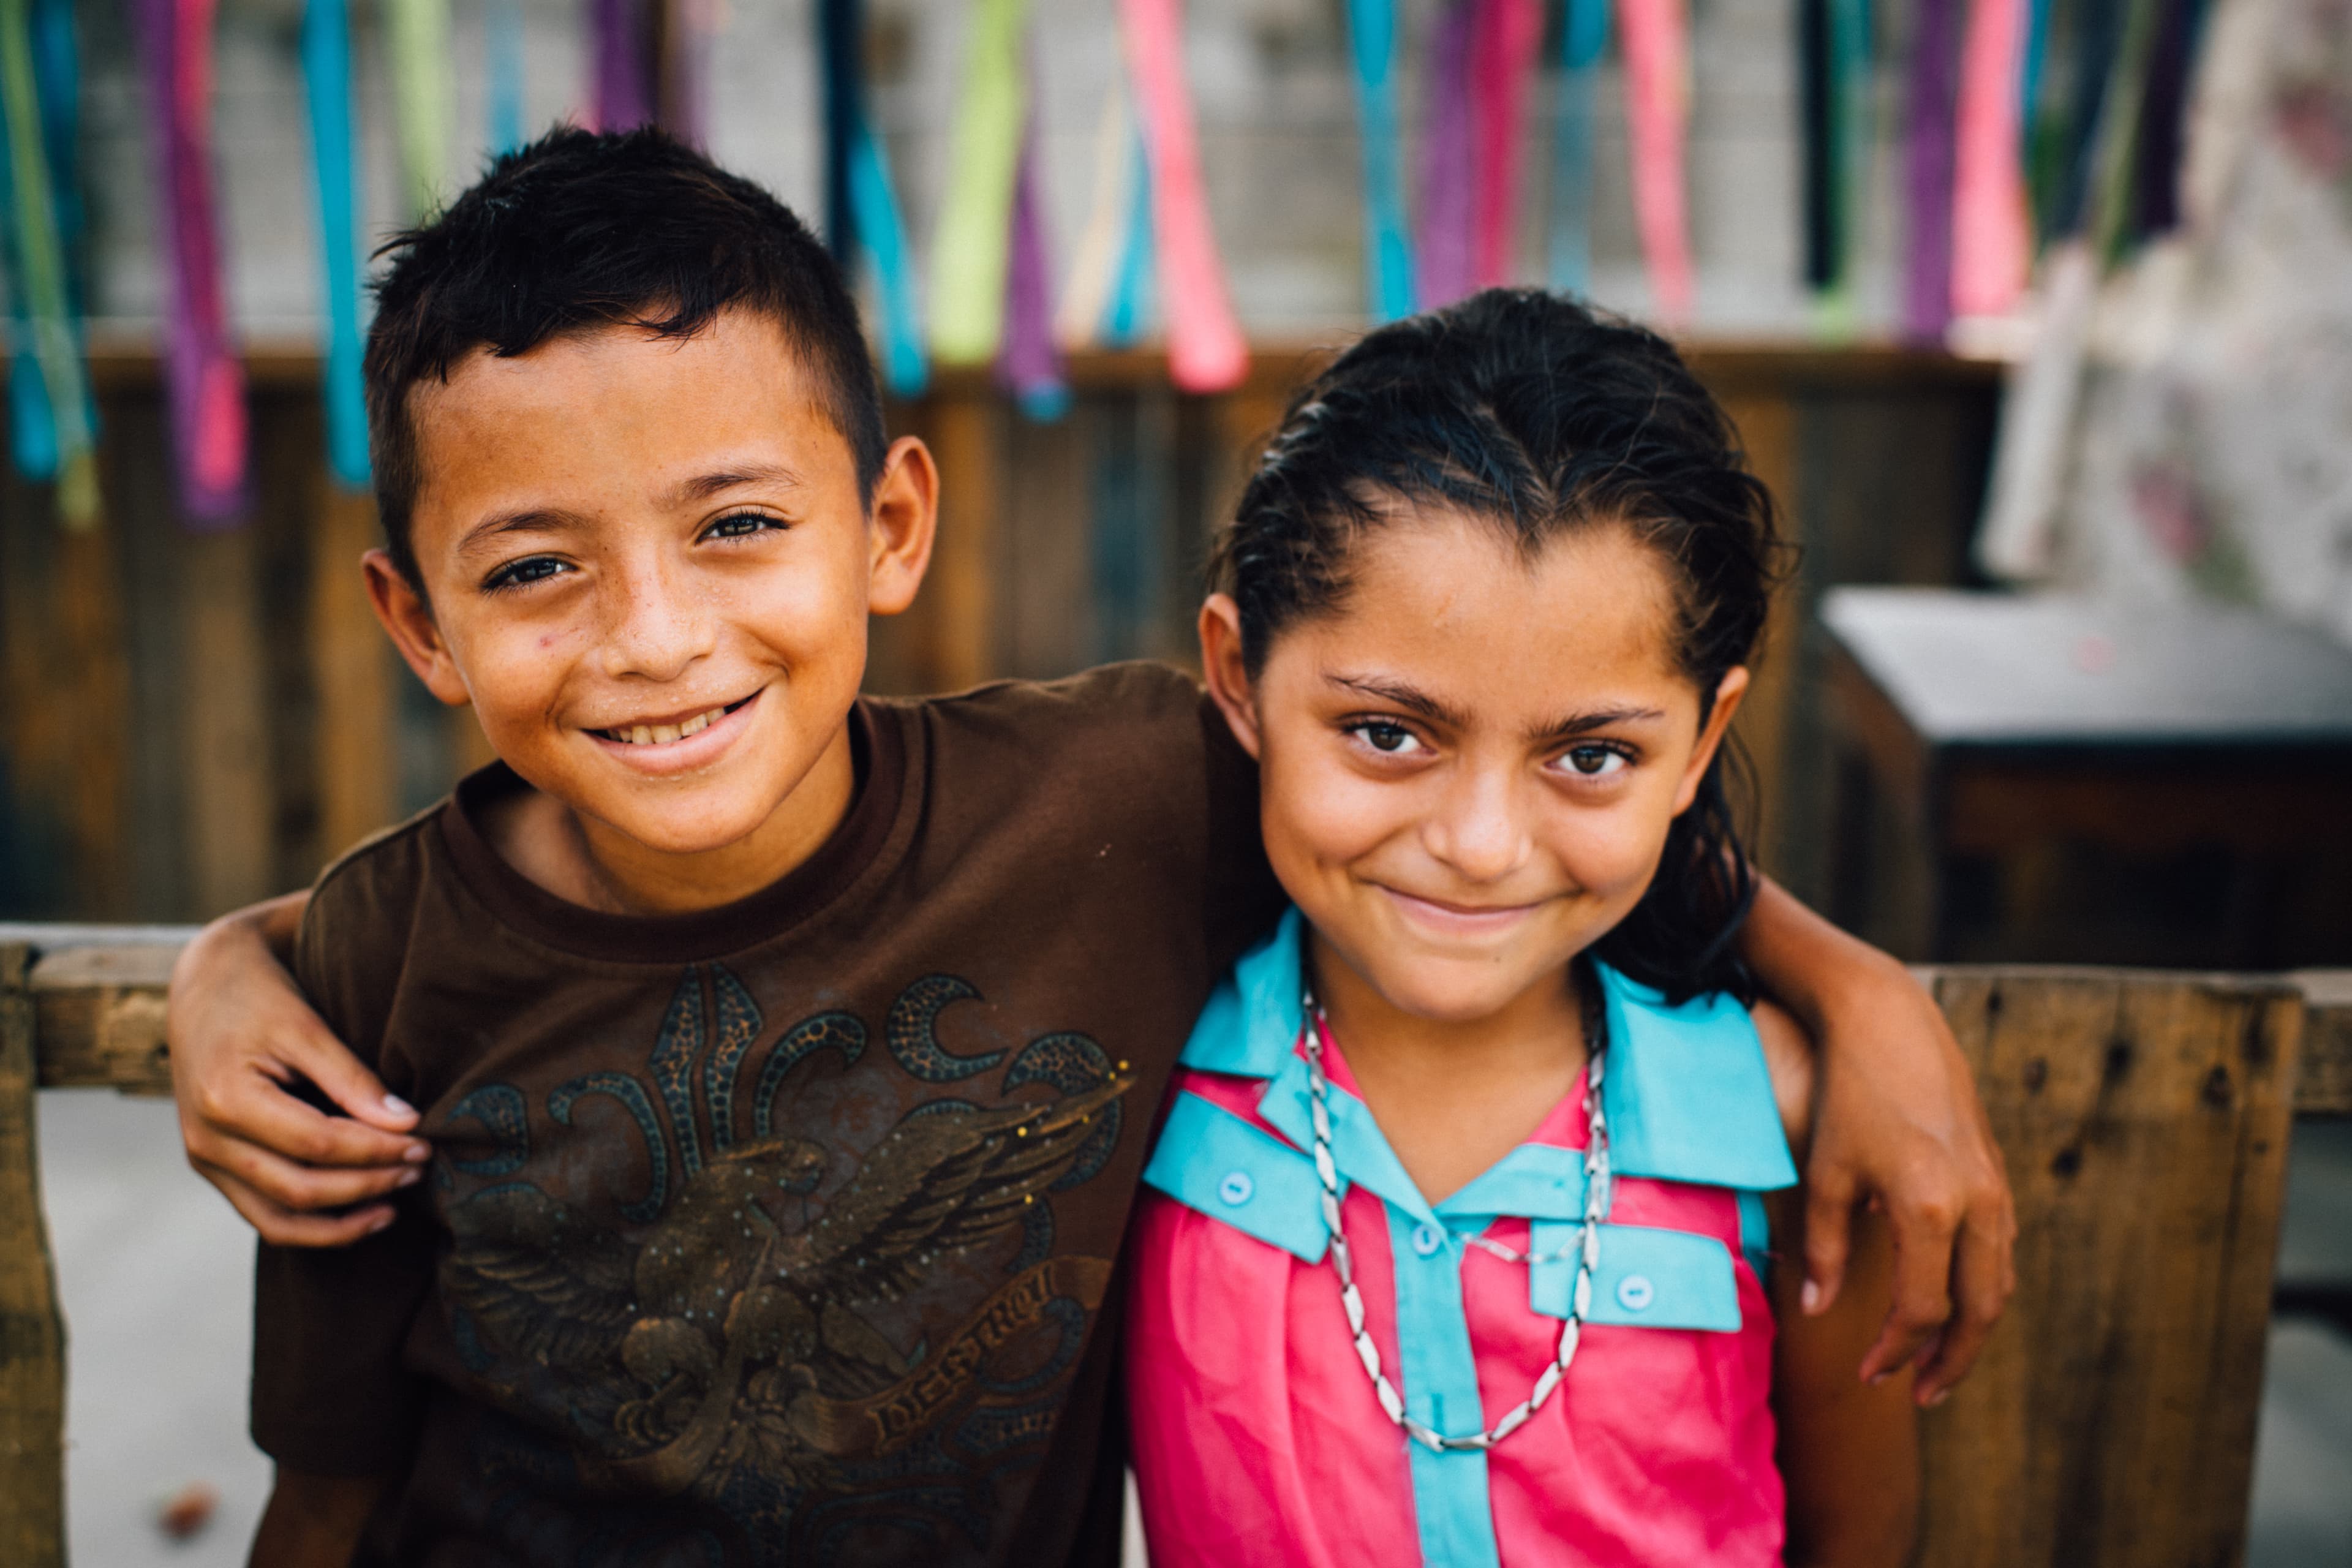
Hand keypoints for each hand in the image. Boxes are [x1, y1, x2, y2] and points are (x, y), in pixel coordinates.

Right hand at [168, 893, 430, 1245]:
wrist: (203, 987)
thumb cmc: (256, 997)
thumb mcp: (306, 1026)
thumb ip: (352, 1078)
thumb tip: (406, 1124)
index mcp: (226, 1100)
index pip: (317, 1144)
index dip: (376, 1150)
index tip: (423, 1143)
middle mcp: (206, 1141)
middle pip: (299, 1189)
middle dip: (368, 1185)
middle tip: (419, 1169)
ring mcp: (205, 1159)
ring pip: (278, 1220)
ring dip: (342, 1223)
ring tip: (395, 1205)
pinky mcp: (213, 1166)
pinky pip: (265, 1213)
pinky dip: (313, 1223)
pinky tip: (359, 1212)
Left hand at [1738, 878, 2015, 1403]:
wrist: (1887, 1021)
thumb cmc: (1845, 1094)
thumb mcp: (1825, 1173)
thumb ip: (1822, 1247)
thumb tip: (1816, 1310)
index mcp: (1928, 1209)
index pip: (1922, 1309)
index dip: (1896, 1350)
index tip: (1868, 1375)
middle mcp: (1976, 1203)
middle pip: (1980, 1310)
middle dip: (1951, 1361)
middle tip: (1920, 1396)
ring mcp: (1994, 1186)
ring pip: (1999, 1281)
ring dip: (1973, 1327)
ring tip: (1937, 1361)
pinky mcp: (1996, 1172)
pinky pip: (2001, 1247)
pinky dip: (1982, 1285)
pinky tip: (1952, 1299)